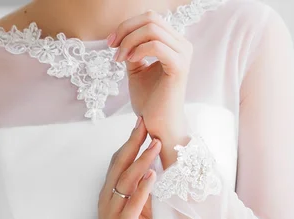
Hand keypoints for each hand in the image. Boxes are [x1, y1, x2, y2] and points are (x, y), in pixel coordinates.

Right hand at [91, 117, 161, 218]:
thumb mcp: (139, 215)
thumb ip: (142, 196)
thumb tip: (153, 174)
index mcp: (112, 195)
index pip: (120, 162)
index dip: (131, 143)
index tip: (143, 124)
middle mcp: (109, 199)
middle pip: (120, 165)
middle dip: (134, 142)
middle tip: (145, 122)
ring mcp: (114, 212)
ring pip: (126, 180)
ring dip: (141, 161)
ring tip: (155, 144)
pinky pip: (132, 204)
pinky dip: (143, 189)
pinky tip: (152, 176)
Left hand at [108, 10, 191, 149]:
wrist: (158, 125)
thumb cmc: (149, 102)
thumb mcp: (137, 70)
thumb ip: (133, 51)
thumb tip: (122, 36)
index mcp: (174, 44)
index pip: (151, 18)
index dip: (127, 25)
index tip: (111, 43)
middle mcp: (183, 45)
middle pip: (151, 18)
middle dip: (126, 29)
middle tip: (111, 47)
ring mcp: (183, 55)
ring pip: (152, 29)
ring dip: (129, 41)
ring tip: (119, 59)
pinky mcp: (179, 67)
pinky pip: (156, 45)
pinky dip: (138, 50)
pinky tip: (128, 62)